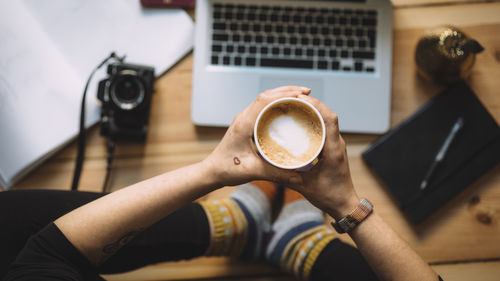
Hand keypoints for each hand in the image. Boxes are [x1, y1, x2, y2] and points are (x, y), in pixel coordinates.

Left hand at [203, 86, 309, 187]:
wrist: (212, 171)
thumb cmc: (227, 169)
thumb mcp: (253, 171)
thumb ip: (276, 174)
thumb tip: (299, 178)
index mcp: (244, 123)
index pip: (265, 100)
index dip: (285, 94)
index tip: (303, 94)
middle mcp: (243, 117)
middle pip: (266, 95)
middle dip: (287, 91)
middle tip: (307, 92)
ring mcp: (244, 119)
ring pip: (264, 99)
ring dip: (281, 95)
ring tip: (301, 97)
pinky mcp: (245, 124)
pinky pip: (262, 108)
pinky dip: (276, 103)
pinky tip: (287, 109)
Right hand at [289, 95, 359, 219]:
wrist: (344, 205)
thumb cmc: (329, 197)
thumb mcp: (303, 186)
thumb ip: (285, 176)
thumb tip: (265, 166)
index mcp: (333, 150)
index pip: (329, 119)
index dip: (316, 105)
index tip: (300, 98)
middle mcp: (337, 144)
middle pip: (327, 115)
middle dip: (312, 104)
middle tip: (292, 100)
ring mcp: (336, 145)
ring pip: (327, 120)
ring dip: (314, 111)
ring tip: (295, 107)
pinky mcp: (333, 149)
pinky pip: (325, 129)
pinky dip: (315, 122)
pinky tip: (301, 124)